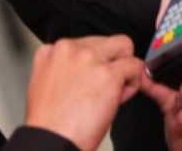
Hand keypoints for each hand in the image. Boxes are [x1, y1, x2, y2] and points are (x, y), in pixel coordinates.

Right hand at [23, 35, 144, 150]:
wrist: (52, 142)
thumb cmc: (51, 124)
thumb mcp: (46, 85)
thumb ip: (65, 68)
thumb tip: (87, 70)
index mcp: (52, 51)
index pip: (86, 43)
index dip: (94, 64)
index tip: (91, 81)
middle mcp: (69, 49)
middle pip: (106, 40)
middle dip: (112, 61)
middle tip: (106, 86)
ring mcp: (89, 59)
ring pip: (124, 46)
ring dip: (125, 68)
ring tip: (114, 91)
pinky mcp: (107, 74)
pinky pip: (135, 66)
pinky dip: (134, 83)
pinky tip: (119, 98)